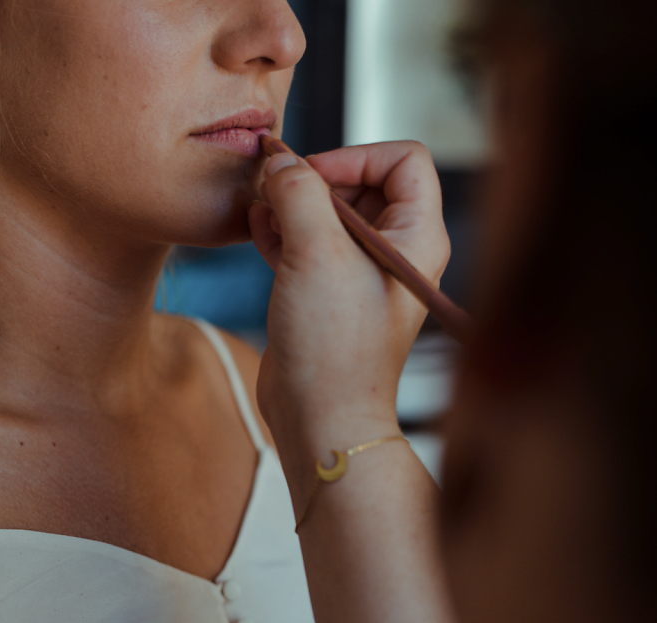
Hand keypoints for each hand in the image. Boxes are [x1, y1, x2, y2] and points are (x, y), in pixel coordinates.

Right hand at [249, 142, 449, 496]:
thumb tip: (278, 161)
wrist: (320, 418)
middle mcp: (393, 254)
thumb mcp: (315, 252)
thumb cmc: (334, 347)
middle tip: (274, 187)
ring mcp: (359, 277)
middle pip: (361, 184)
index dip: (356, 156)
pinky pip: (306, 246)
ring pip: (327, 215)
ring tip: (258, 206)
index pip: (404, 160)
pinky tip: (254, 227)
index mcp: (416, 238)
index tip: (312, 175)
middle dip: (313, 180)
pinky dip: (281, 231)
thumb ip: (297, 193)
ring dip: (291, 204)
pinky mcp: (327, 297)